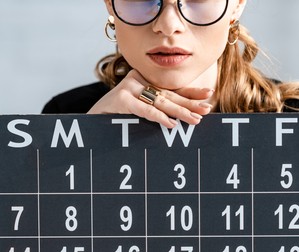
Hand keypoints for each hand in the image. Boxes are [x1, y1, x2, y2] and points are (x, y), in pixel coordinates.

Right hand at [87, 70, 213, 127]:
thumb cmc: (116, 119)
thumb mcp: (139, 114)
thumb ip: (157, 111)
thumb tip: (182, 119)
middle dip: (190, 103)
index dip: (190, 93)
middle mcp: (138, 80)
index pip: (172, 88)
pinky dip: (159, 117)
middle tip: (206, 109)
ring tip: (195, 119)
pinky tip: (172, 124)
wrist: (90, 122)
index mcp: (145, 82)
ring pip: (161, 101)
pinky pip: (145, 109)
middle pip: (169, 94)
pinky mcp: (121, 99)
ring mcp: (129, 87)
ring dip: (180, 112)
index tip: (208, 96)